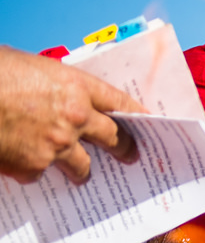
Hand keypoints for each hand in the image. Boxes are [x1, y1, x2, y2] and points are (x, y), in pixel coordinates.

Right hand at [0, 46, 144, 182]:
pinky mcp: (34, 166)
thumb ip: (49, 86)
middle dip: (124, 148)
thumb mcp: (27, 66)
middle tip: (131, 155)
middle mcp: (75, 117)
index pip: (119, 101)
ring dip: (81, 171)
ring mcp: (57, 144)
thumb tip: (51, 96)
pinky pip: (39, 174)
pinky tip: (18, 165)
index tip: (147, 122)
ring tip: (81, 175)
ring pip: (82, 166)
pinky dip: (29, 171)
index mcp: (75, 85)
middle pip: (113, 137)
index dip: (135, 113)